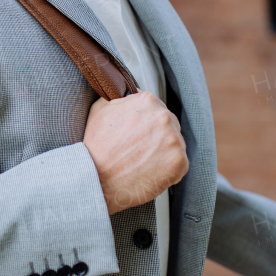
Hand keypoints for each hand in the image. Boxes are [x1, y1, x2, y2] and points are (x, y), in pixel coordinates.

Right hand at [83, 92, 188, 214]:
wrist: (96, 179)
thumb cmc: (96, 148)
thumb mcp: (100, 110)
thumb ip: (120, 99)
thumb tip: (128, 95)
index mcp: (148, 101)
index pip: (155, 108)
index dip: (145, 122)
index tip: (137, 133)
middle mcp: (164, 117)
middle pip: (167, 124)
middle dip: (156, 135)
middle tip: (139, 149)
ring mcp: (174, 140)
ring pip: (175, 143)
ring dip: (163, 151)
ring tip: (143, 162)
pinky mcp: (180, 162)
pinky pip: (179, 163)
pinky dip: (168, 169)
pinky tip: (150, 171)